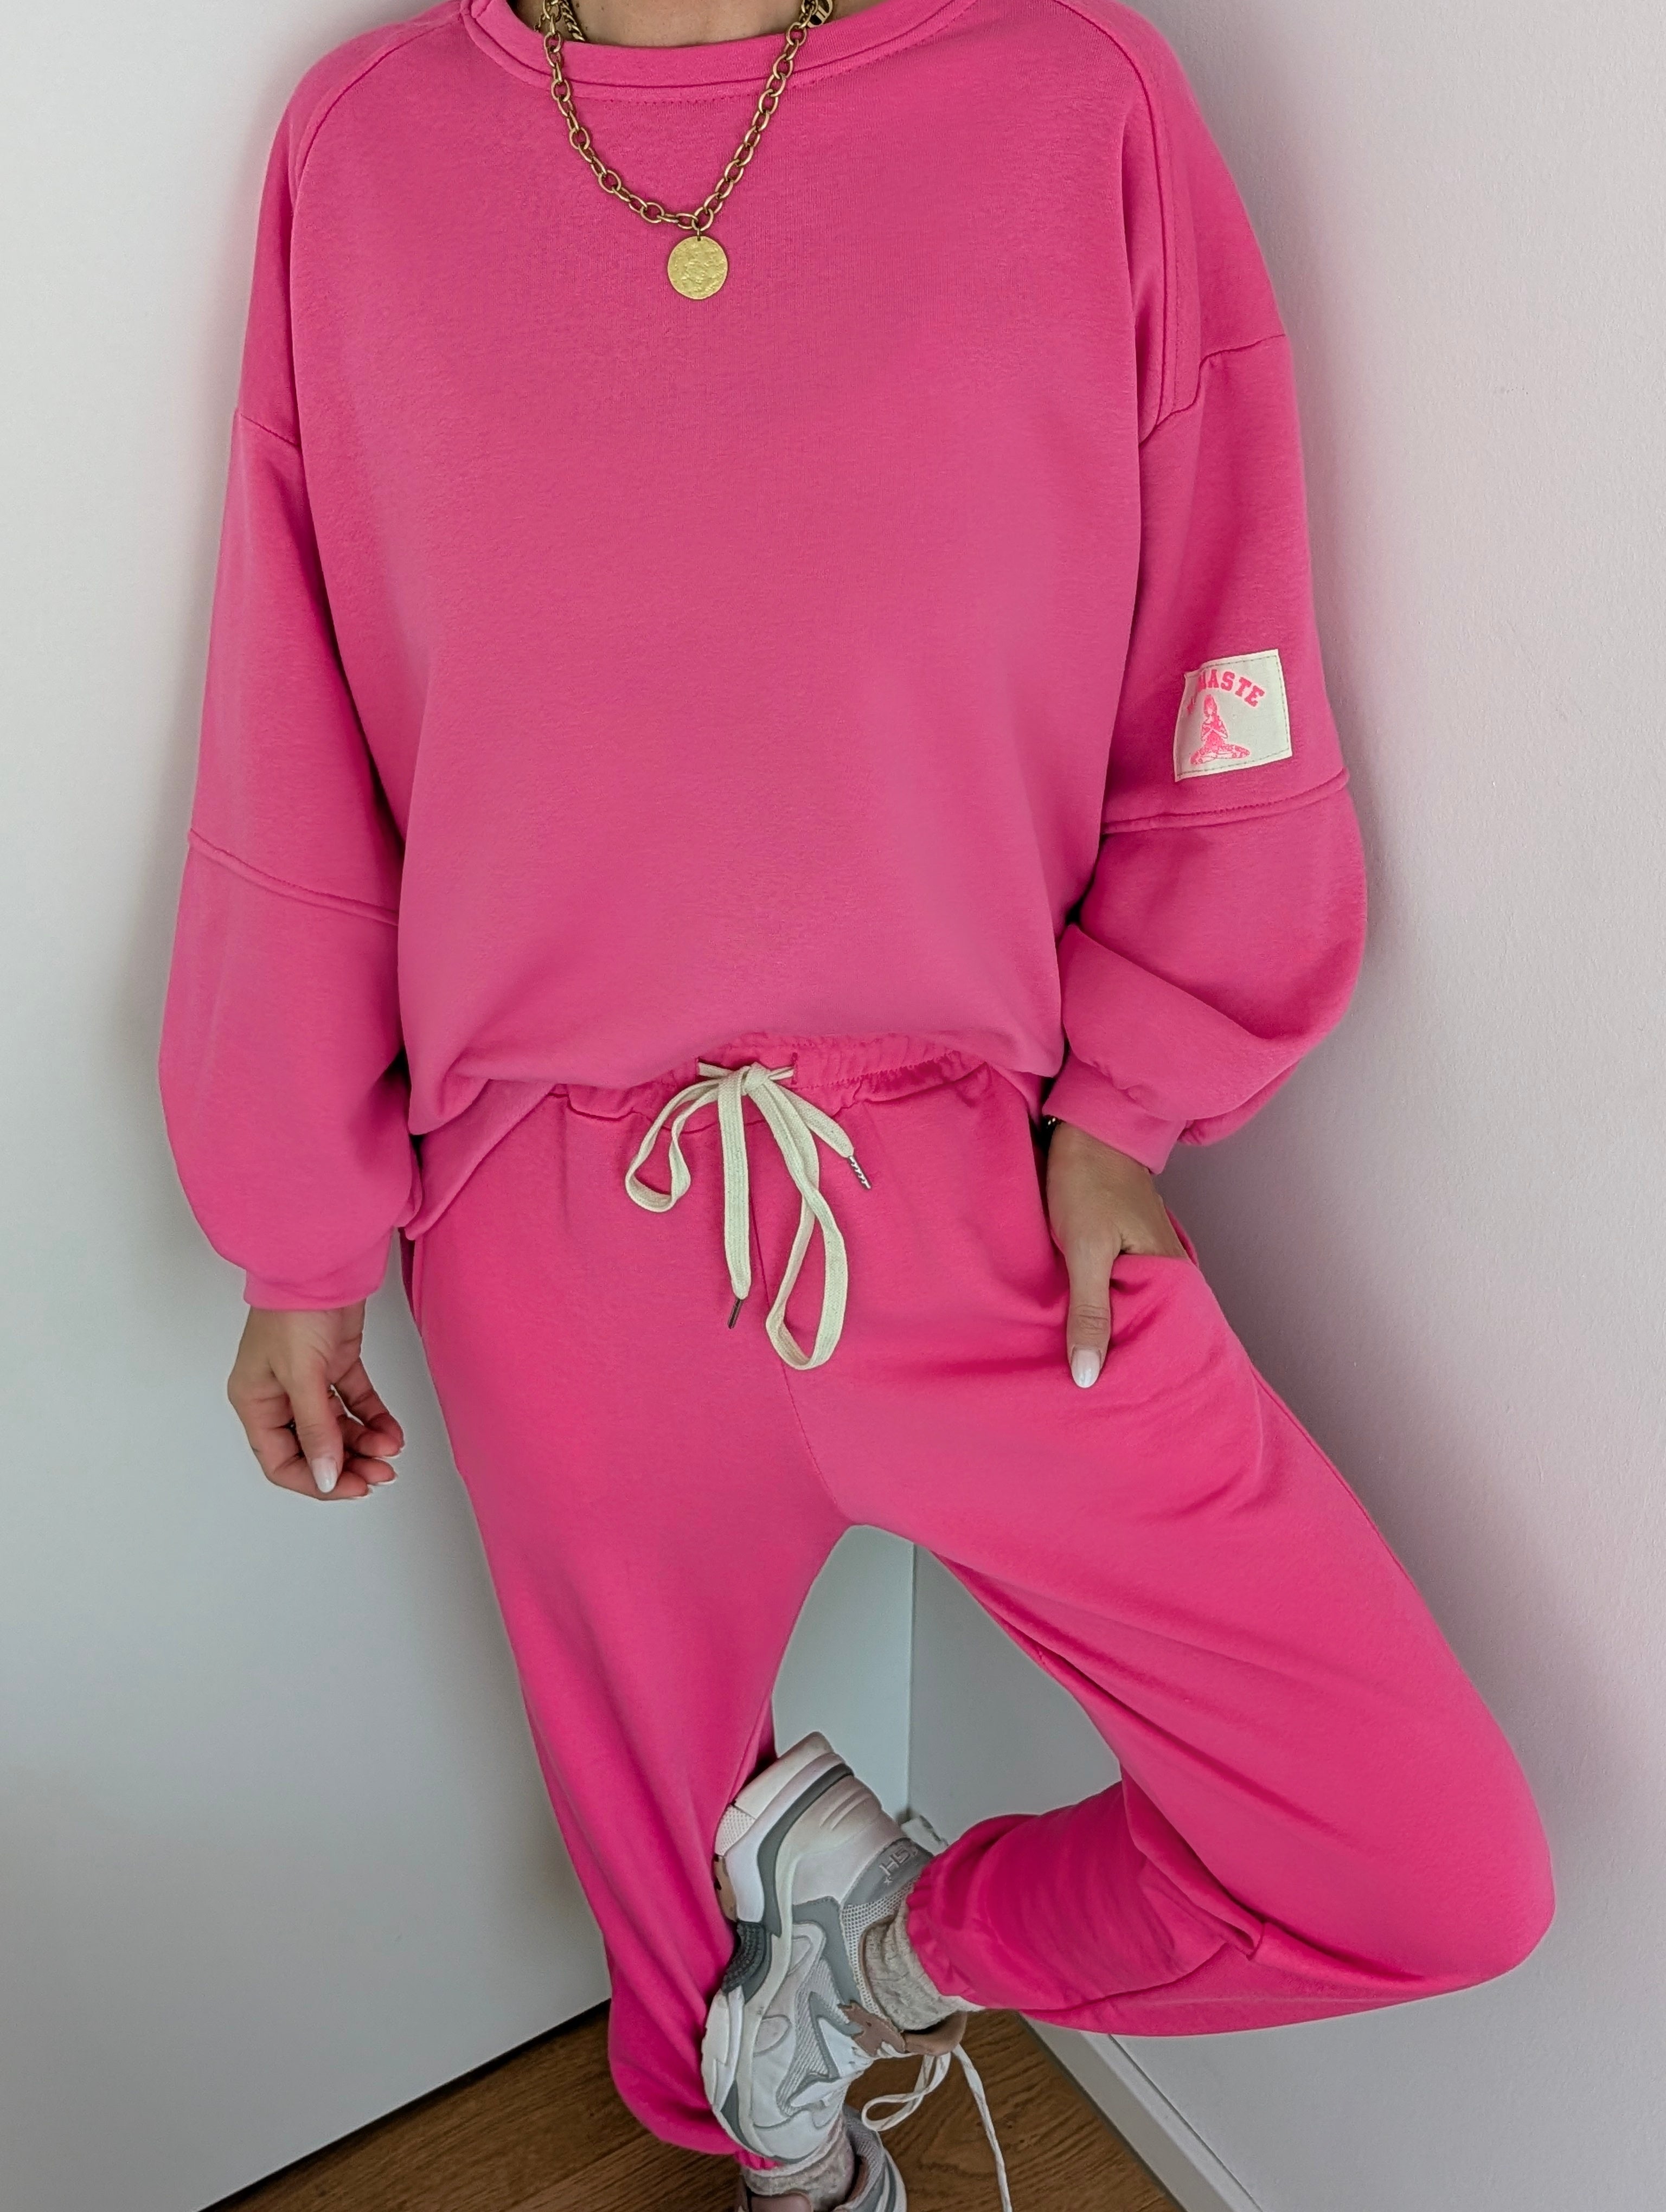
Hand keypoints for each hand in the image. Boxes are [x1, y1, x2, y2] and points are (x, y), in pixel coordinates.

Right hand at [229, 1304, 403, 1500]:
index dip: (316, 1481)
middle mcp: (279, 1397)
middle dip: (348, 1464)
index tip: (351, 1487)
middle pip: (314, 1449)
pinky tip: (392, 1431)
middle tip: (381, 1473)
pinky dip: (374, 1418)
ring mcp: (309, 1382)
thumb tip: (327, 1478)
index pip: (281, 1462)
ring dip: (365, 1443)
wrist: (321, 1262)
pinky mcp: (336, 1365)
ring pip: (338, 1428)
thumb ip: (317, 1429)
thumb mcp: (302, 1376)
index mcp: (256, 1403)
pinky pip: (355, 1402)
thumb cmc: (294, 1310)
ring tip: (391, 1450)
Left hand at [1044, 1120, 1186, 1386]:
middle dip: (1131, 1364)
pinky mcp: (1126, 1248)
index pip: (1170, 1342)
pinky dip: (1104, 1312)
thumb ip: (1089, 1312)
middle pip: (1153, 1330)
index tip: (1127, 1410)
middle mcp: (1168, 1270)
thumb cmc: (1088, 1181)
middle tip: (1107, 1408)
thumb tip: (1089, 1375)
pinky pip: (1120, 1291)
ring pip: (1133, 1311)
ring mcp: (1148, 1258)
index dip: (1148, 1374)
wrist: (1087, 1127)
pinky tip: (1085, 1334)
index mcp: (1171, 1274)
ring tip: (1092, 1382)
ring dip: (1115, 1338)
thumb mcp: (1085, 1250)